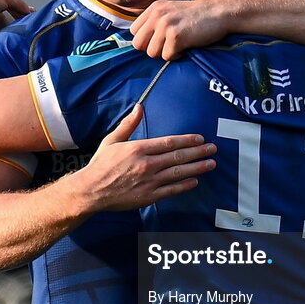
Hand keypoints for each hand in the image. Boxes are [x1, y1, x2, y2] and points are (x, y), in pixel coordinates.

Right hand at [74, 104, 216, 211]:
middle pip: (178, 157)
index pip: (169, 142)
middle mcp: (147, 164)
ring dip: (197, 168)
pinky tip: (195, 181)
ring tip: (211, 164)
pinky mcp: (148, 196)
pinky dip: (184, 185)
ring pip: (178, 173)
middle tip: (213, 149)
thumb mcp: (112, 140)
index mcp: (139, 148)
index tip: (200, 138)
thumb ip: (128, 124)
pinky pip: (171, 190)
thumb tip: (139, 107)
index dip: (187, 140)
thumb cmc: (101, 164)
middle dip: (198, 152)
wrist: (91, 190)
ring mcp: (149, 181)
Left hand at [130, 0, 231, 59]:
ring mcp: (165, 25)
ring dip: (166, 53)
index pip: (134, 31)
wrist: (220, 13)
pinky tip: (187, 47)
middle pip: (138, 44)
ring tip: (179, 45)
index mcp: (154, 8)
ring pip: (152, 53)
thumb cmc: (198, 16)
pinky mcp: (176, 36)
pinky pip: (167, 56)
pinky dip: (177, 56)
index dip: (146, 40)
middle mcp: (157, 15)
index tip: (160, 41)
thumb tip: (141, 43)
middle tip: (168, 46)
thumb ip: (156, 21)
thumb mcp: (172, 11)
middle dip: (153, 49)